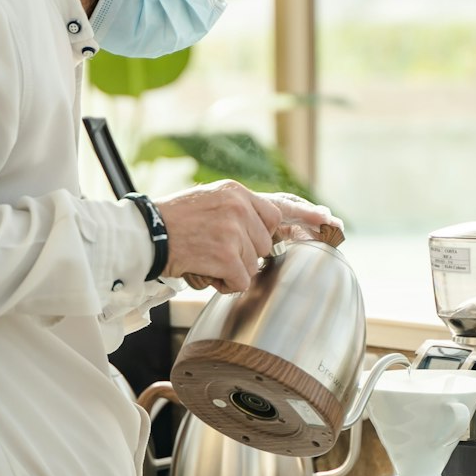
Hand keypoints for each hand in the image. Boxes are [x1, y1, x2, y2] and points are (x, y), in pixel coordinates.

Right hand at [157, 181, 343, 293]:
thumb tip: (266, 232)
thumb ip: (237, 213)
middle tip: (212, 250)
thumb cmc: (170, 223)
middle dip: (242, 255)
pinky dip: (222, 283)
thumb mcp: (208, 203)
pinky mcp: (228, 255)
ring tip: (203, 258)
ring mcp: (235, 231)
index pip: (279, 208)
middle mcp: (239, 207)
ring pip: (252, 265)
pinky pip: (241, 281)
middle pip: (264, 244)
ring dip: (230, 271)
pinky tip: (203, 270)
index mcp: (235, 192)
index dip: (304, 218)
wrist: (145, 234)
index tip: (330, 222)